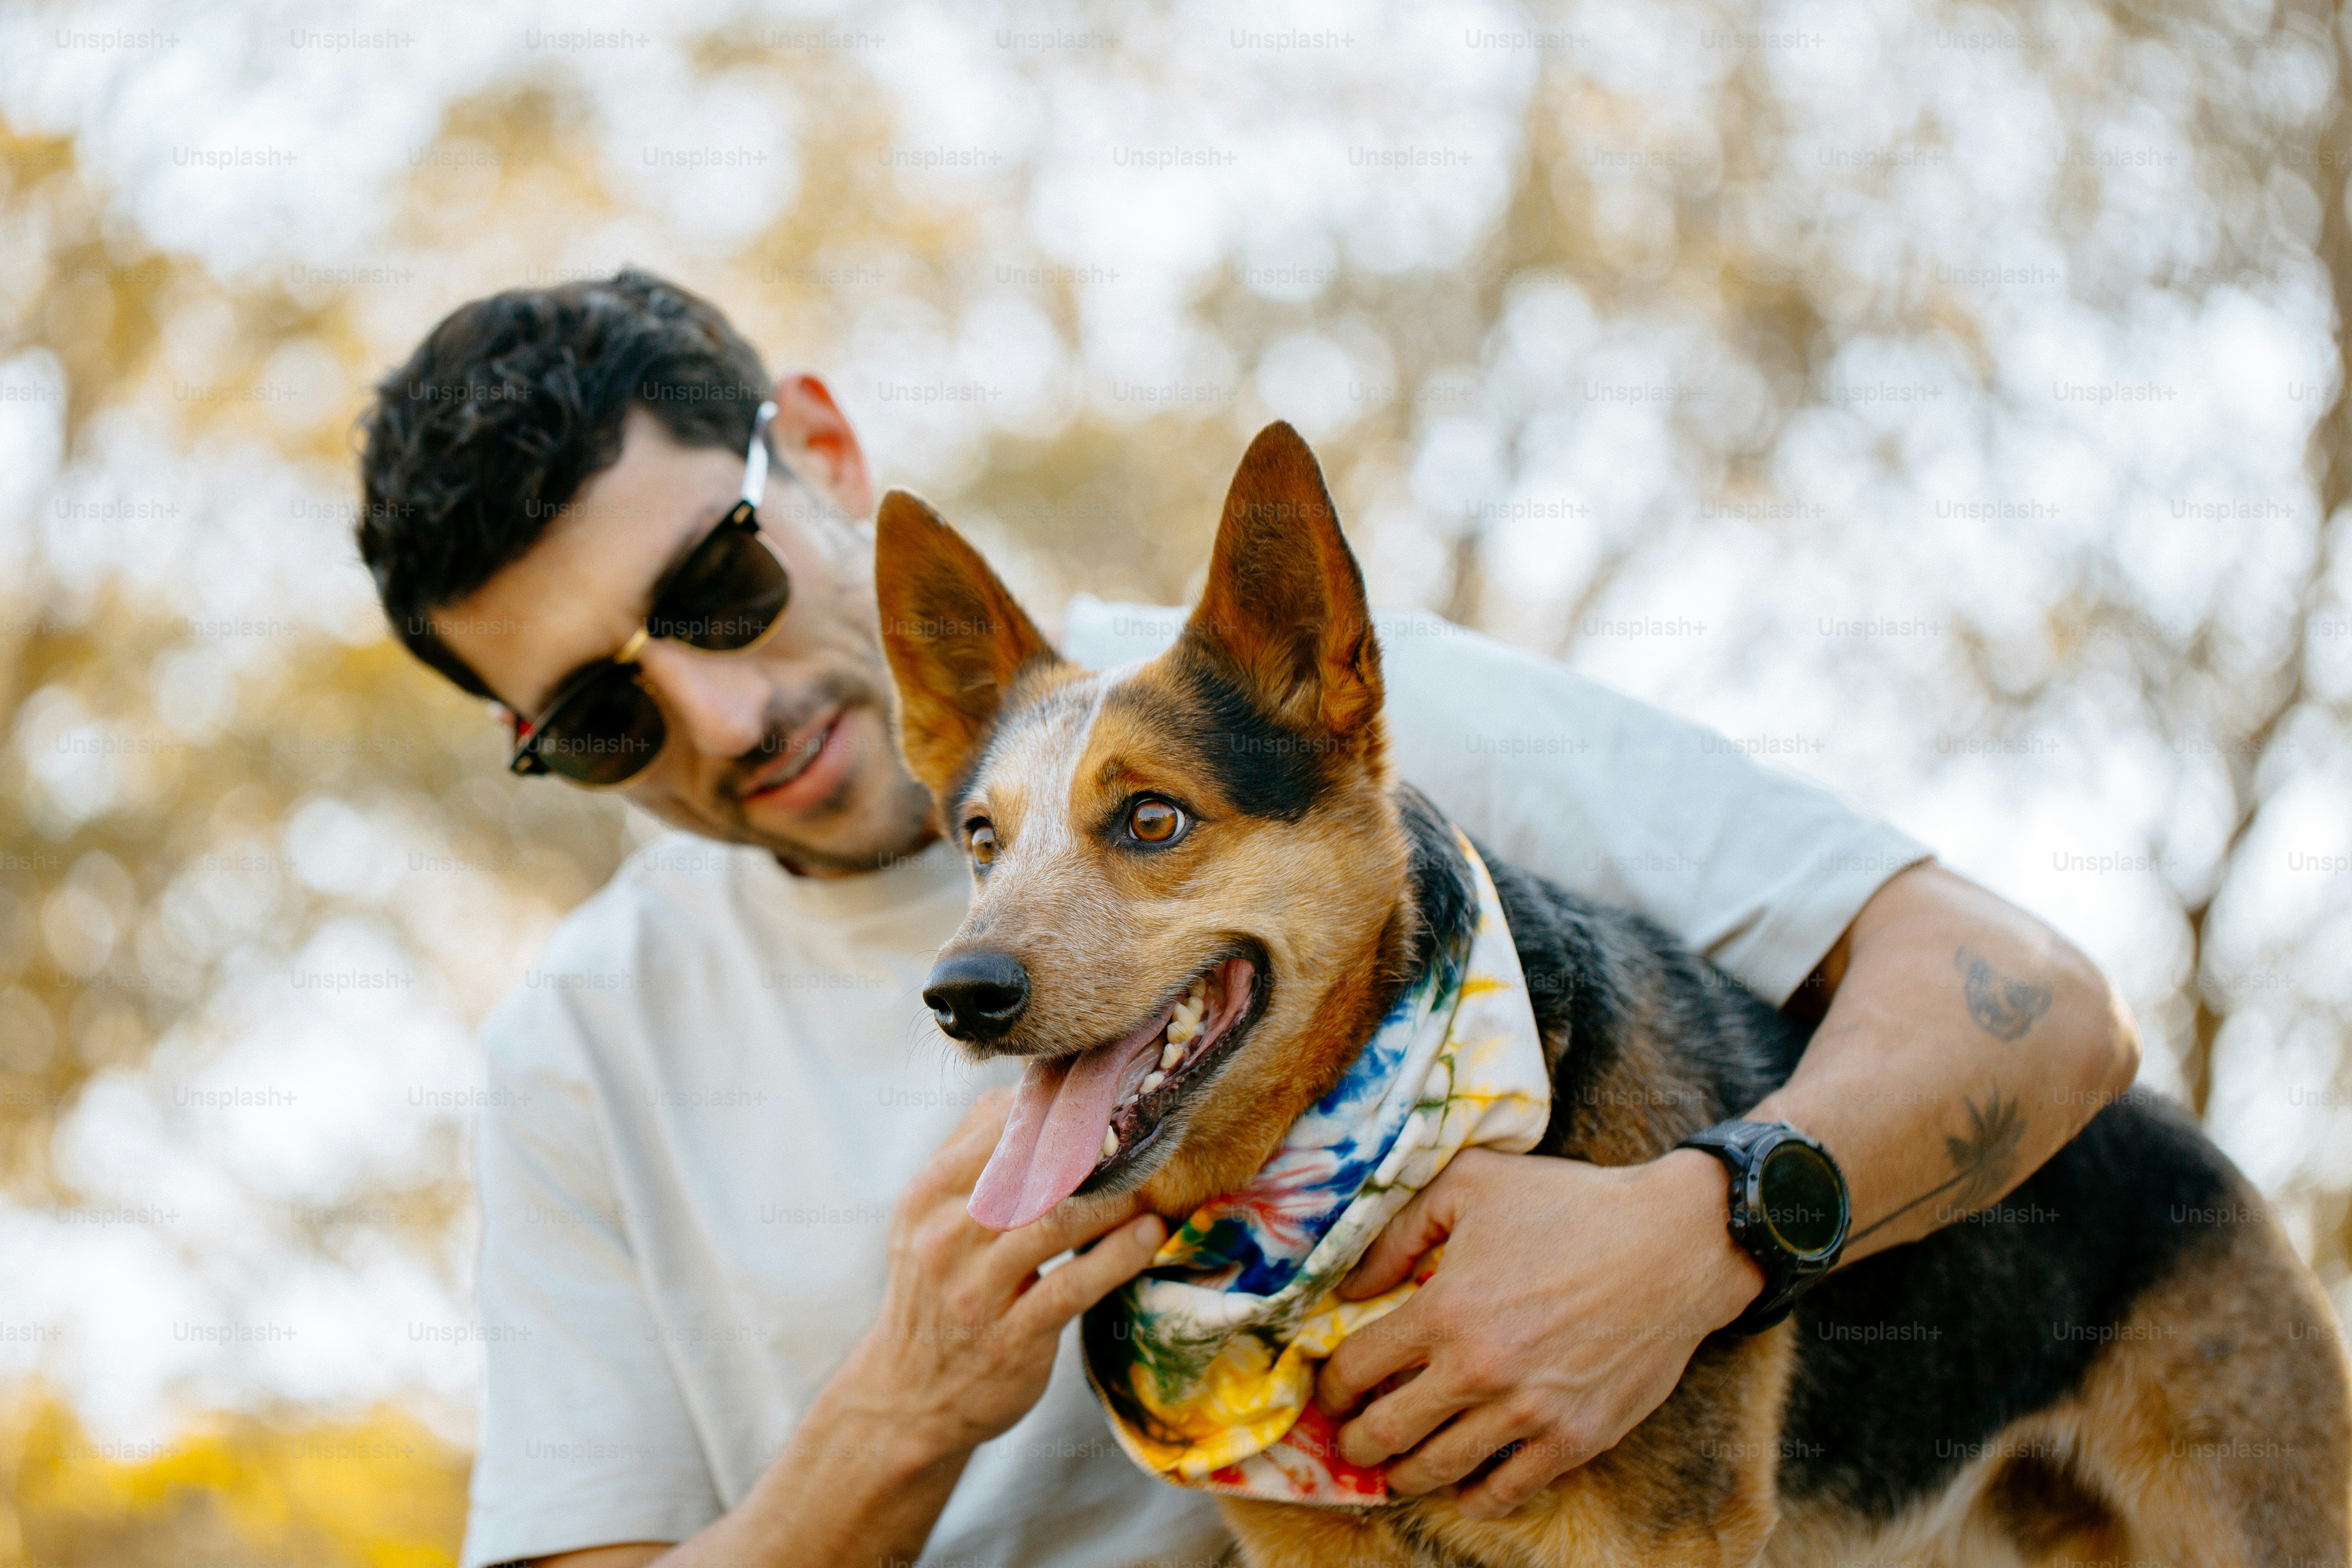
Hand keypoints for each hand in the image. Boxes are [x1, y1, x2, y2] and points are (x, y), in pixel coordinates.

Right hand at [830, 1090, 1166, 1463]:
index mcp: (926, 1198)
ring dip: (1116, 1198)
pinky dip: (1119, 1255)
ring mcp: (976, 1290)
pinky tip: (1148, 1234)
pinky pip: (1074, 1285)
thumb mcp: (928, 1222)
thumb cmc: (934, 1294)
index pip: (995, 1130)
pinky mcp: (1011, 1337)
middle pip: (1031, 1171)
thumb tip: (1021, 1094)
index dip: (1056, 1111)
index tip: (1105, 1099)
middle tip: (1145, 1132)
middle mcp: (945, 1238)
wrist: (908, 1397)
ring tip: (1154, 1182)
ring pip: (1059, 1222)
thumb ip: (970, 1158)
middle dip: (1094, 1149)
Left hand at [1312, 1148, 1762, 1518]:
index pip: (1356, 1368)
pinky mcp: (1574, 1439)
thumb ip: (1396, 1232)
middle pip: (1385, 1431)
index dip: (1331, 1385)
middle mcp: (1478, 1369)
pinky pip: (1505, 1491)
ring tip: (1395, 1467)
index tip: (1331, 1391)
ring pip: (1437, 1469)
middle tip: (1350, 1440)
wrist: (1674, 1244)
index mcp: (1444, 1309)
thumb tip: (1348, 1288)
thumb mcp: (1471, 1185)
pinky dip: (1474, 1496)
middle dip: (1354, 1441)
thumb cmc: (1570, 1206)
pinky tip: (1462, 1485)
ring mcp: (1527, 1411)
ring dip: (1404, 1474)